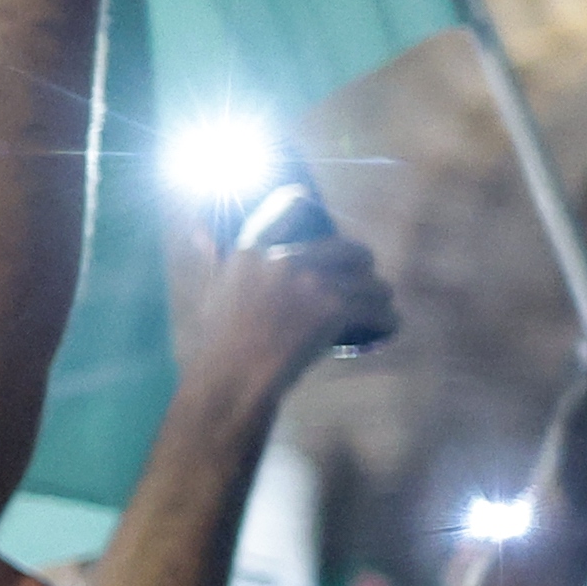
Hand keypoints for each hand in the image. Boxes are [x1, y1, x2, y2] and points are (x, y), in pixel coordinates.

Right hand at [166, 205, 390, 408]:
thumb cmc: (221, 342)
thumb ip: (218, 258)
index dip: (306, 206)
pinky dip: (386, 322)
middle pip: (348, 246)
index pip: (289, 206)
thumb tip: (199, 227)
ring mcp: (312, 283)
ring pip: (371, 282)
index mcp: (252, 250)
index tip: (315, 214)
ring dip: (376, 298)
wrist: (234, 379)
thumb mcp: (215, 291)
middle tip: (358, 283)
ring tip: (372, 312)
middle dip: (359, 266)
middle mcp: (284, 259)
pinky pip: (381, 310)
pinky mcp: (335, 308)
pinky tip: (384, 328)